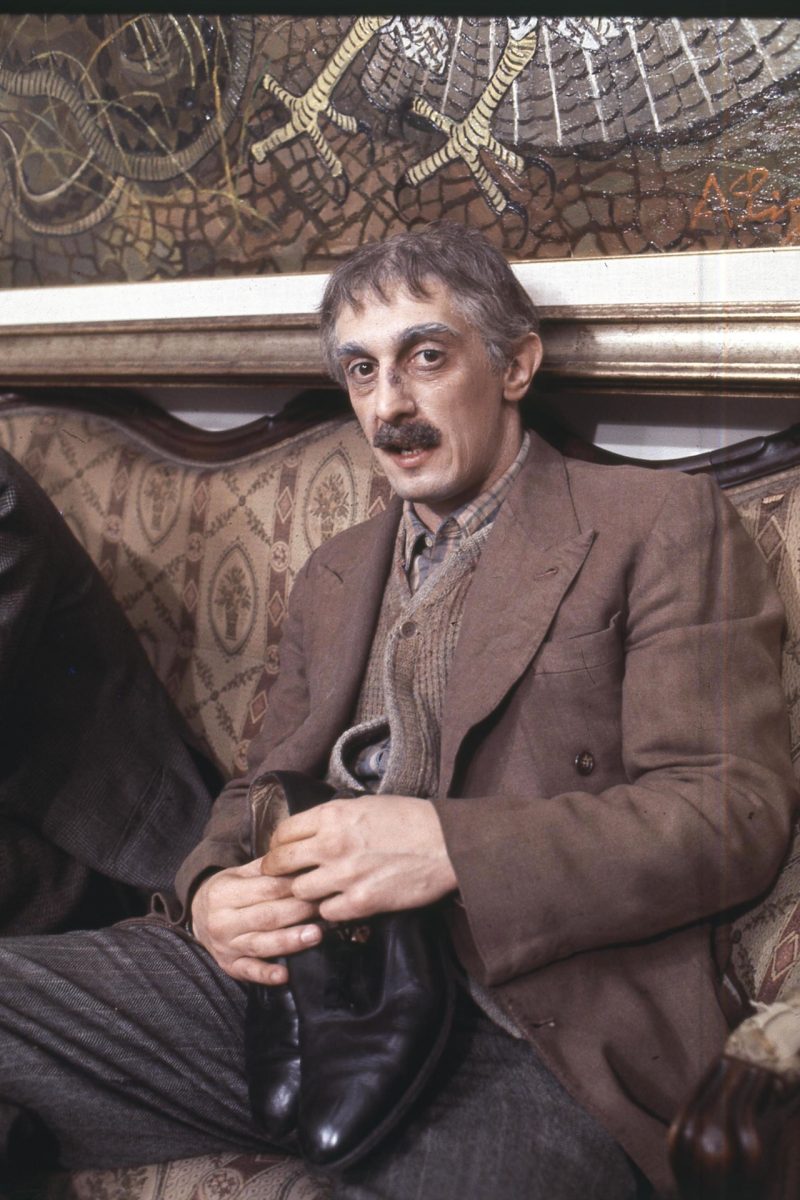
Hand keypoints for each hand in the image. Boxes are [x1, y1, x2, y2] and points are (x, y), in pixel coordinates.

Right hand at [189, 858, 322, 984]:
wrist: (197, 916)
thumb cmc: (228, 891)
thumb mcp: (239, 874)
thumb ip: (266, 869)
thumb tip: (299, 861)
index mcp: (224, 893)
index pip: (267, 889)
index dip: (295, 887)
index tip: (318, 885)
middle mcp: (223, 921)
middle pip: (268, 916)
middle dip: (300, 911)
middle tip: (325, 907)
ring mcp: (226, 946)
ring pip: (262, 944)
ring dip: (291, 941)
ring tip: (316, 934)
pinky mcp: (230, 966)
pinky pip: (250, 971)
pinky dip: (266, 974)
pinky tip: (284, 975)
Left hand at [262, 795, 457, 921]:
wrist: (445, 844)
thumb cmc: (409, 818)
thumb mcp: (365, 805)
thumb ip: (334, 817)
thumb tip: (311, 829)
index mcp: (332, 816)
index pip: (283, 832)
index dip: (277, 844)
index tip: (279, 851)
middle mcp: (332, 844)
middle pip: (281, 863)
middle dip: (276, 870)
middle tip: (280, 876)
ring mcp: (344, 876)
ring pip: (300, 891)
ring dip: (305, 892)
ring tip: (314, 891)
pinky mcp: (360, 902)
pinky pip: (327, 912)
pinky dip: (330, 909)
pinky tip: (339, 903)